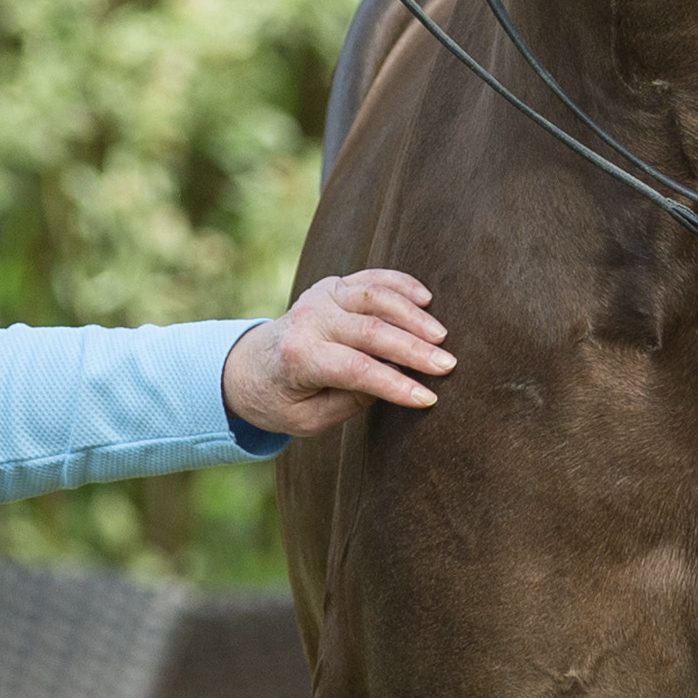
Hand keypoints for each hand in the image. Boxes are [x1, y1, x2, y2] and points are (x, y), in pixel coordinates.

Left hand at [226, 268, 456, 436]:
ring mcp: (320, 297)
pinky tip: (426, 299)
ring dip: (412, 315)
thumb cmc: (282, 400)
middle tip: (449, 365)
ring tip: (441, 336)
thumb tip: (396, 379)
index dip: (395, 384)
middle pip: (371, 331)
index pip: (356, 369)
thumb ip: (350, 401)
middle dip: (414, 349)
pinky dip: (401, 285)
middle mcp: (309, 320)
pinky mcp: (331, 286)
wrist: (249, 367)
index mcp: (300, 357)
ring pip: (374, 298)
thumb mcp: (308, 419)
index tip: (428, 398)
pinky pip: (371, 278)